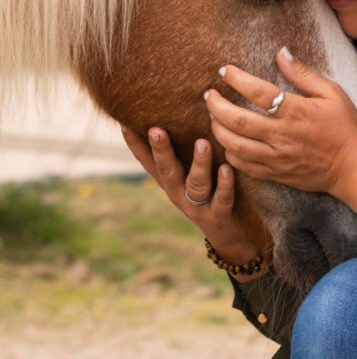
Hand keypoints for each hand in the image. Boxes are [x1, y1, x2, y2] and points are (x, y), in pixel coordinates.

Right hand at [120, 126, 259, 265]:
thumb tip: (179, 119)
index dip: (136, 146)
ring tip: (202, 143)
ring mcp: (198, 207)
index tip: (124, 124)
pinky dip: (224, 185)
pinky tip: (227, 169)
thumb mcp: (192, 176)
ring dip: (199, 163)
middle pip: (167, 171)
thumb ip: (183, 154)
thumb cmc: (210, 197)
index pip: (149, 163)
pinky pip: (222, 200)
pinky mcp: (219, 217)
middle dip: (161, 150)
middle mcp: (180, 194)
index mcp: (171, 183)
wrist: (229, 239)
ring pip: (196, 184)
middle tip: (156, 129)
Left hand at [204, 47, 356, 201]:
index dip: (236, 79)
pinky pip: (243, 165)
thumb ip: (303, 74)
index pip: (258, 92)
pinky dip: (229, 152)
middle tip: (209, 95)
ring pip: (234, 145)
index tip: (224, 71)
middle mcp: (282, 135)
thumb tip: (281, 52)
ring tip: (213, 116)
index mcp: (296, 111)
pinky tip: (227, 141)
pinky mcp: (275, 173)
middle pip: (237, 120)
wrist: (353, 168)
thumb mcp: (332, 93)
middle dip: (215, 105)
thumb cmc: (345, 127)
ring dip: (217, 129)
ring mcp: (277, 157)